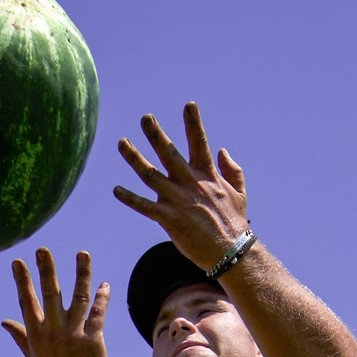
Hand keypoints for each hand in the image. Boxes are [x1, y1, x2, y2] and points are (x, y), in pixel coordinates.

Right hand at [2, 248, 109, 356]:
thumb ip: (20, 336)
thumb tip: (4, 322)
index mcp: (36, 335)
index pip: (27, 302)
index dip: (22, 281)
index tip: (17, 262)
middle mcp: (53, 333)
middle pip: (50, 295)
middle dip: (46, 271)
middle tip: (42, 250)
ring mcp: (73, 335)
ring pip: (77, 298)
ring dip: (81, 274)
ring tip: (83, 253)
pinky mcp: (92, 341)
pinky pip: (97, 313)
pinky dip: (101, 298)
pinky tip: (104, 285)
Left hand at [114, 102, 249, 270]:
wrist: (231, 252)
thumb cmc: (234, 223)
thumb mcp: (239, 192)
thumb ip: (232, 170)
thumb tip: (222, 150)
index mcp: (208, 175)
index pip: (200, 143)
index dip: (194, 123)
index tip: (189, 105)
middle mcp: (191, 184)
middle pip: (169, 154)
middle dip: (156, 134)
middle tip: (145, 118)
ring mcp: (178, 201)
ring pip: (151, 175)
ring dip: (134, 158)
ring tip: (122, 143)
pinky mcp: (169, 220)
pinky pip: (145, 207)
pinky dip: (130, 199)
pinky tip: (116, 190)